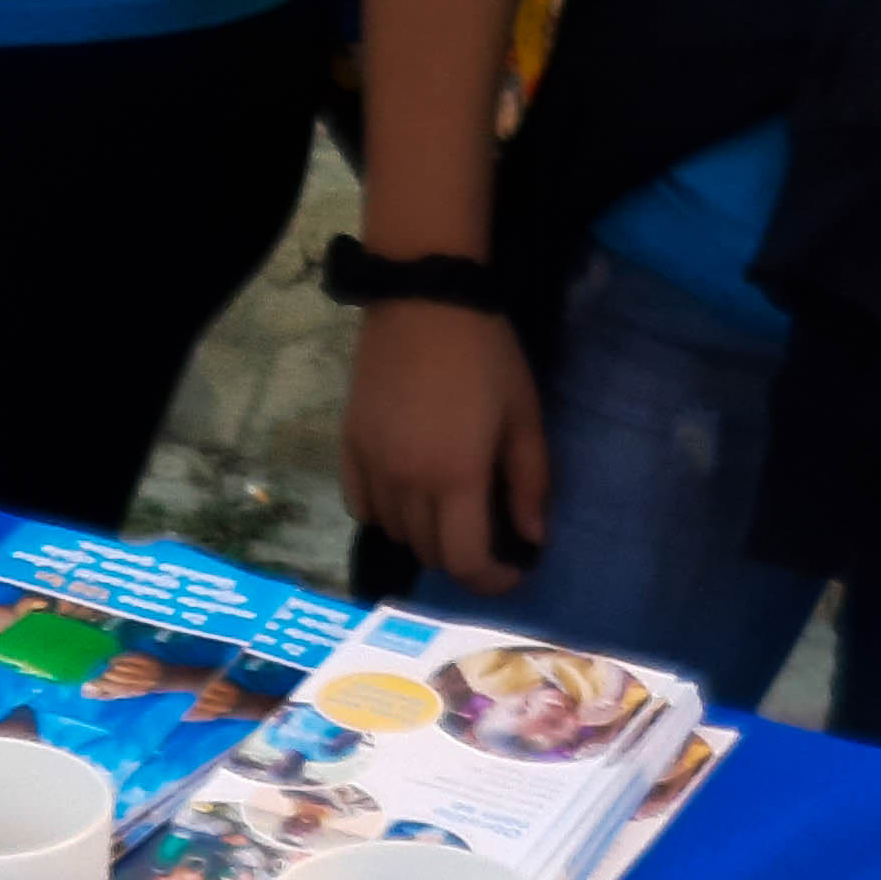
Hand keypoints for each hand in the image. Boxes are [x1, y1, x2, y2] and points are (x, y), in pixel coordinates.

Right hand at [343, 300, 547, 594]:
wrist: (424, 299)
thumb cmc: (486, 355)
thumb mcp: (524, 417)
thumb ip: (530, 483)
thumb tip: (532, 538)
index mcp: (456, 477)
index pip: (465, 562)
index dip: (492, 581)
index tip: (512, 571)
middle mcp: (406, 483)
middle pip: (430, 553)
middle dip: (464, 556)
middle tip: (487, 535)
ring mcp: (371, 466)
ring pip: (395, 532)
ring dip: (425, 535)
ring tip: (449, 510)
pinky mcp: (348, 446)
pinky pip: (361, 505)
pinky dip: (386, 514)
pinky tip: (406, 495)